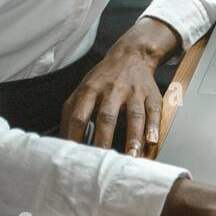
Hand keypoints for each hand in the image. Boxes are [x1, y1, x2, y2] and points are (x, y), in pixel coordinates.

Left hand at [60, 17, 178, 154]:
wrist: (132, 54)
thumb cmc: (103, 78)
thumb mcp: (83, 89)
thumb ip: (70, 112)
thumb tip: (61, 141)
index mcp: (90, 89)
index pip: (79, 115)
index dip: (75, 136)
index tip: (75, 157)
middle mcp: (112, 90)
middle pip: (106, 117)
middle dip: (104, 140)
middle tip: (103, 161)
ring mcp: (133, 92)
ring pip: (134, 115)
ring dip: (133, 137)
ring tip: (131, 157)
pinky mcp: (151, 94)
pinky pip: (153, 111)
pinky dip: (153, 126)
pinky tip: (152, 141)